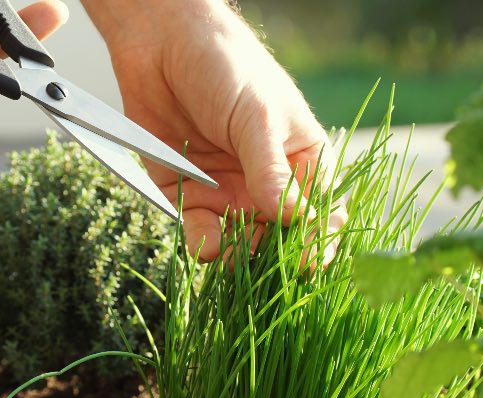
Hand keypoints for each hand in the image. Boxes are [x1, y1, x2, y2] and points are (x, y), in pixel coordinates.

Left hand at [82, 0, 344, 261]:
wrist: (161, 45)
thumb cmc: (226, 67)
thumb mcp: (256, 116)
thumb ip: (271, 170)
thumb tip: (294, 218)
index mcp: (302, 161)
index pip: (321, 212)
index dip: (319, 239)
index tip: (310, 259)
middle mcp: (268, 185)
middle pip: (281, 239)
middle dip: (275, 256)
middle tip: (265, 266)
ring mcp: (229, 193)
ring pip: (241, 244)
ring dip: (239, 255)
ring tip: (232, 255)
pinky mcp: (187, 196)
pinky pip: (199, 232)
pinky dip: (203, 244)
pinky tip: (206, 246)